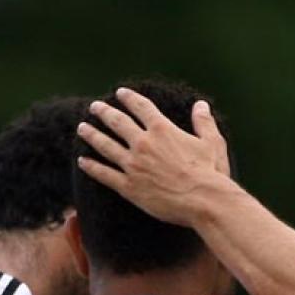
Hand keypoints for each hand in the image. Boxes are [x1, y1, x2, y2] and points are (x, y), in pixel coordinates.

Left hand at [77, 89, 230, 225]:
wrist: (203, 201)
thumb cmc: (211, 173)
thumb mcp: (212, 143)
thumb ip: (204, 122)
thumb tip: (201, 104)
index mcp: (162, 129)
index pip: (141, 107)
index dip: (129, 98)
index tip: (120, 93)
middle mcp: (143, 143)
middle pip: (117, 122)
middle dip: (104, 112)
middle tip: (94, 107)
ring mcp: (134, 165)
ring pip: (106, 145)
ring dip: (92, 135)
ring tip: (82, 128)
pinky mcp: (129, 187)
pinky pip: (105, 174)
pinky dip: (92, 167)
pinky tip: (82, 161)